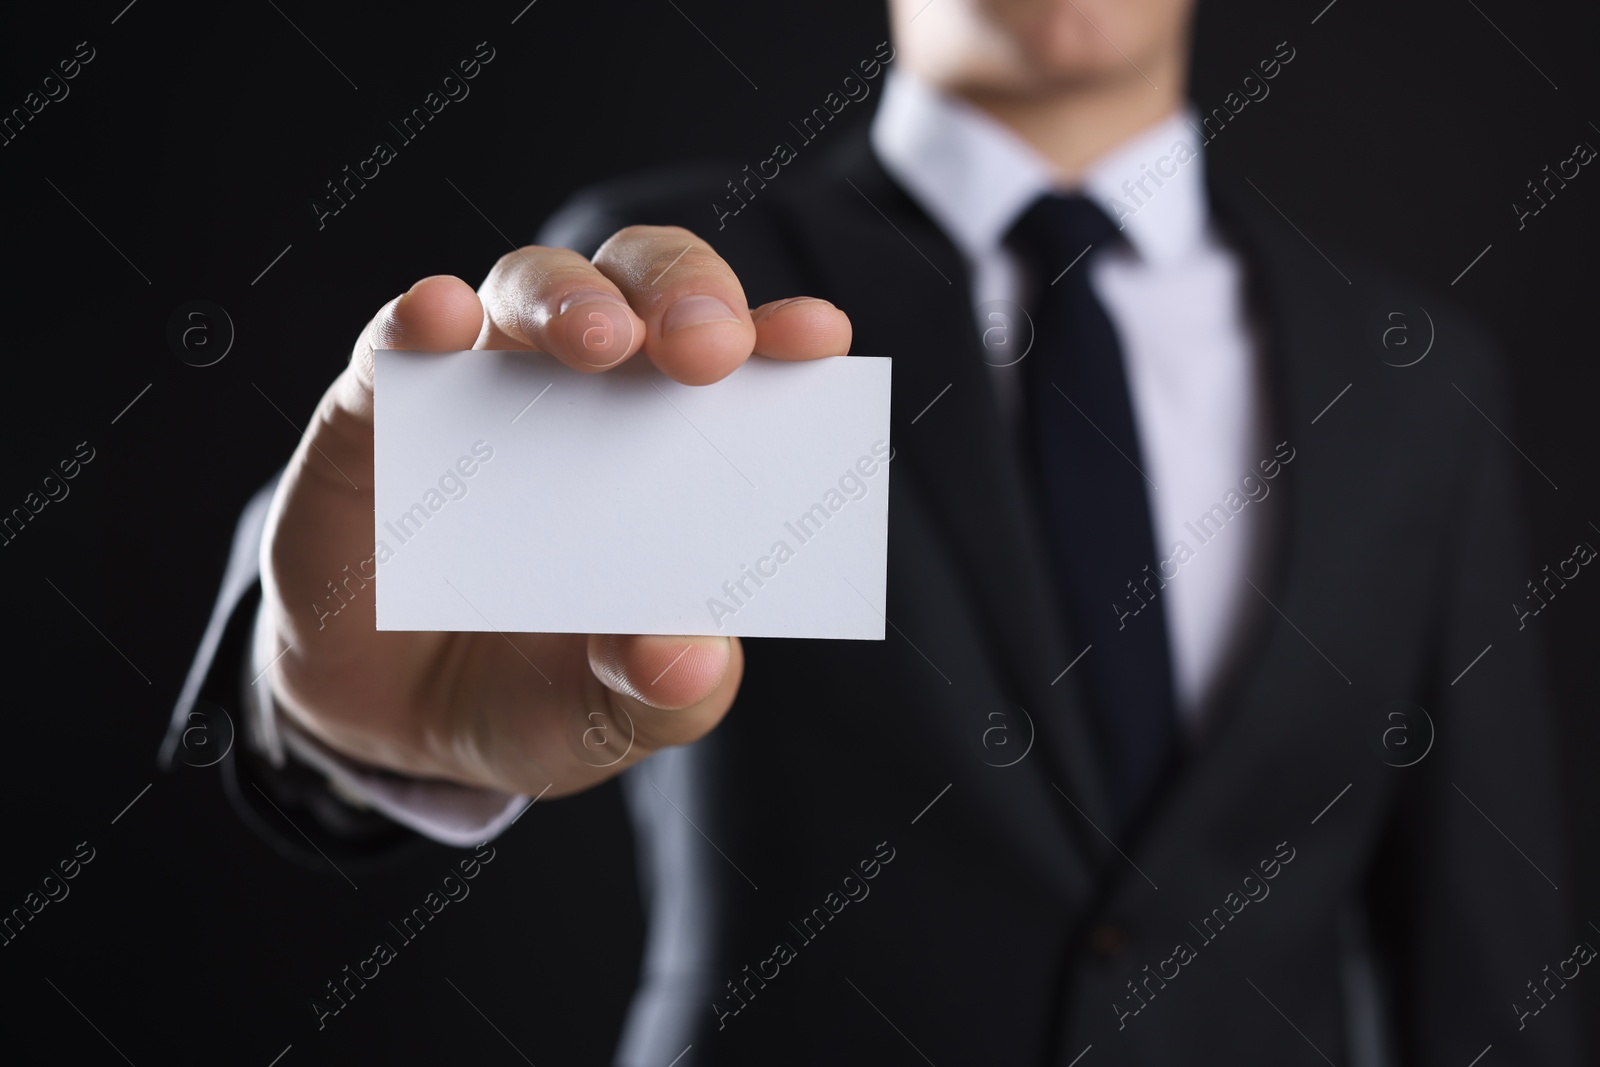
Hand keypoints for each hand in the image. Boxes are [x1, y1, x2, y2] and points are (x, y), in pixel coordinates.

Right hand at [258, 226, 851, 796]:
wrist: (390, 722)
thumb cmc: (534, 692)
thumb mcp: (607, 720)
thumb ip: (661, 695)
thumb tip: (690, 659)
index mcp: (676, 446)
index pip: (740, 360)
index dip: (780, 336)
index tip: (818, 338)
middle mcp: (589, 390)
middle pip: (645, 287)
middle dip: (683, 297)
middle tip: (704, 350)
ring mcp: (484, 384)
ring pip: (531, 286)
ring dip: (569, 298)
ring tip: (596, 343)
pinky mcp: (378, 406)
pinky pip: (395, 343)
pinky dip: (421, 321)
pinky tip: (442, 320)